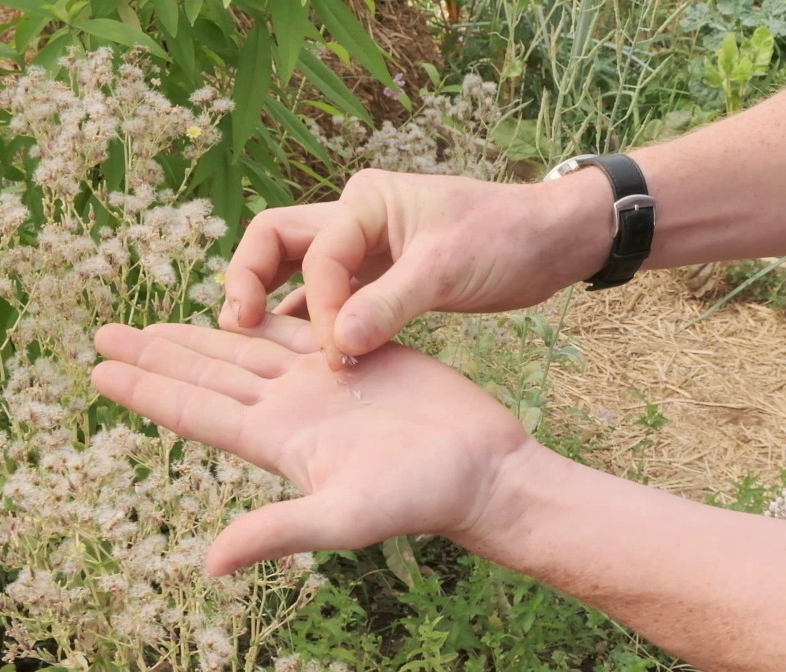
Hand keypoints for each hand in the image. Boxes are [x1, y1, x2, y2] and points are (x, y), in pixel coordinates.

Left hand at [91, 321, 530, 574]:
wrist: (479, 467)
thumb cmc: (420, 496)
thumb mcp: (345, 516)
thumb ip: (279, 530)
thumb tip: (209, 563)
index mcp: (278, 441)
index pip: (195, 411)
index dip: (145, 391)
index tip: (98, 372)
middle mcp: (290, 410)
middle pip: (207, 374)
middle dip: (156, 355)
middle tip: (103, 334)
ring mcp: (322, 382)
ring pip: (246, 350)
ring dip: (200, 334)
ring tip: (155, 323)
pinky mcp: (357, 356)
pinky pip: (298, 328)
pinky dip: (265, 315)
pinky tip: (240, 304)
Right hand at [219, 169, 613, 368]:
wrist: (550, 243)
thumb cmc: (504, 238)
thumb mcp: (447, 268)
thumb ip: (389, 305)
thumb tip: (334, 344)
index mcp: (365, 202)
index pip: (315, 254)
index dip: (317, 304)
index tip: (335, 351)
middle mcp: (356, 219)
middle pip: (277, 243)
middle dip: (251, 281)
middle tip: (236, 329)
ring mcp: (367, 249)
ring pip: (300, 273)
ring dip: (277, 304)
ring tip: (252, 347)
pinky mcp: (383, 278)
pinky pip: (333, 298)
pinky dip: (314, 322)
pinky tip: (300, 355)